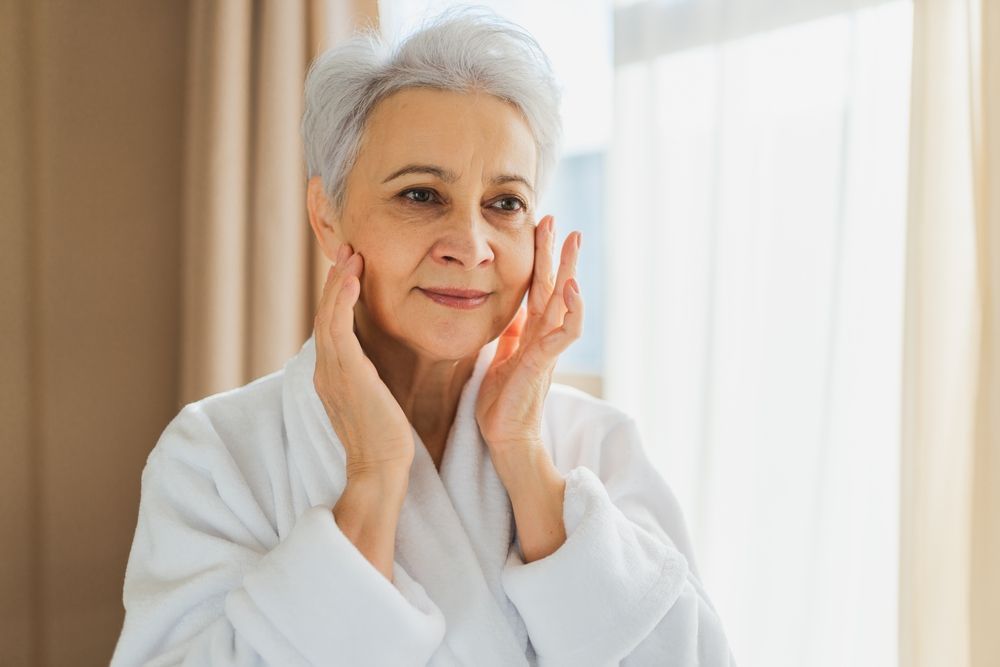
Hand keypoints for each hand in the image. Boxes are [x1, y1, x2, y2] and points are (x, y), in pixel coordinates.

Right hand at [313, 242, 414, 481]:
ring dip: (338, 282)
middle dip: (336, 280)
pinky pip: (337, 328)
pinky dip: (342, 301)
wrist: (380, 470)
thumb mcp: (379, 399)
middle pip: (326, 314)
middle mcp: (325, 370)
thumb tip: (385, 361)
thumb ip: (374, 376)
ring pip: (328, 315)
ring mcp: (331, 372)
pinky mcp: (344, 374)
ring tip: (350, 254)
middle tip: (347, 250)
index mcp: (333, 375)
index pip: (332, 326)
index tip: (352, 269)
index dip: (339, 295)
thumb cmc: (387, 440)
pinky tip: (352, 279)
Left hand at [475, 215, 582, 455]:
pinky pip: (564, 334)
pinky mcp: (544, 364)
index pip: (537, 289)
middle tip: (560, 221)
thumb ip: (510, 334)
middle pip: (553, 288)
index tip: (538, 230)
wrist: (506, 439)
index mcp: (531, 335)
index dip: (539, 260)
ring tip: (574, 242)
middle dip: (557, 254)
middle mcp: (543, 338)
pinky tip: (571, 289)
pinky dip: (571, 310)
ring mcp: (547, 350)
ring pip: (563, 303)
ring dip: (569, 270)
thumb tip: (512, 311)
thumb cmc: (502, 404)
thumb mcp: (501, 358)